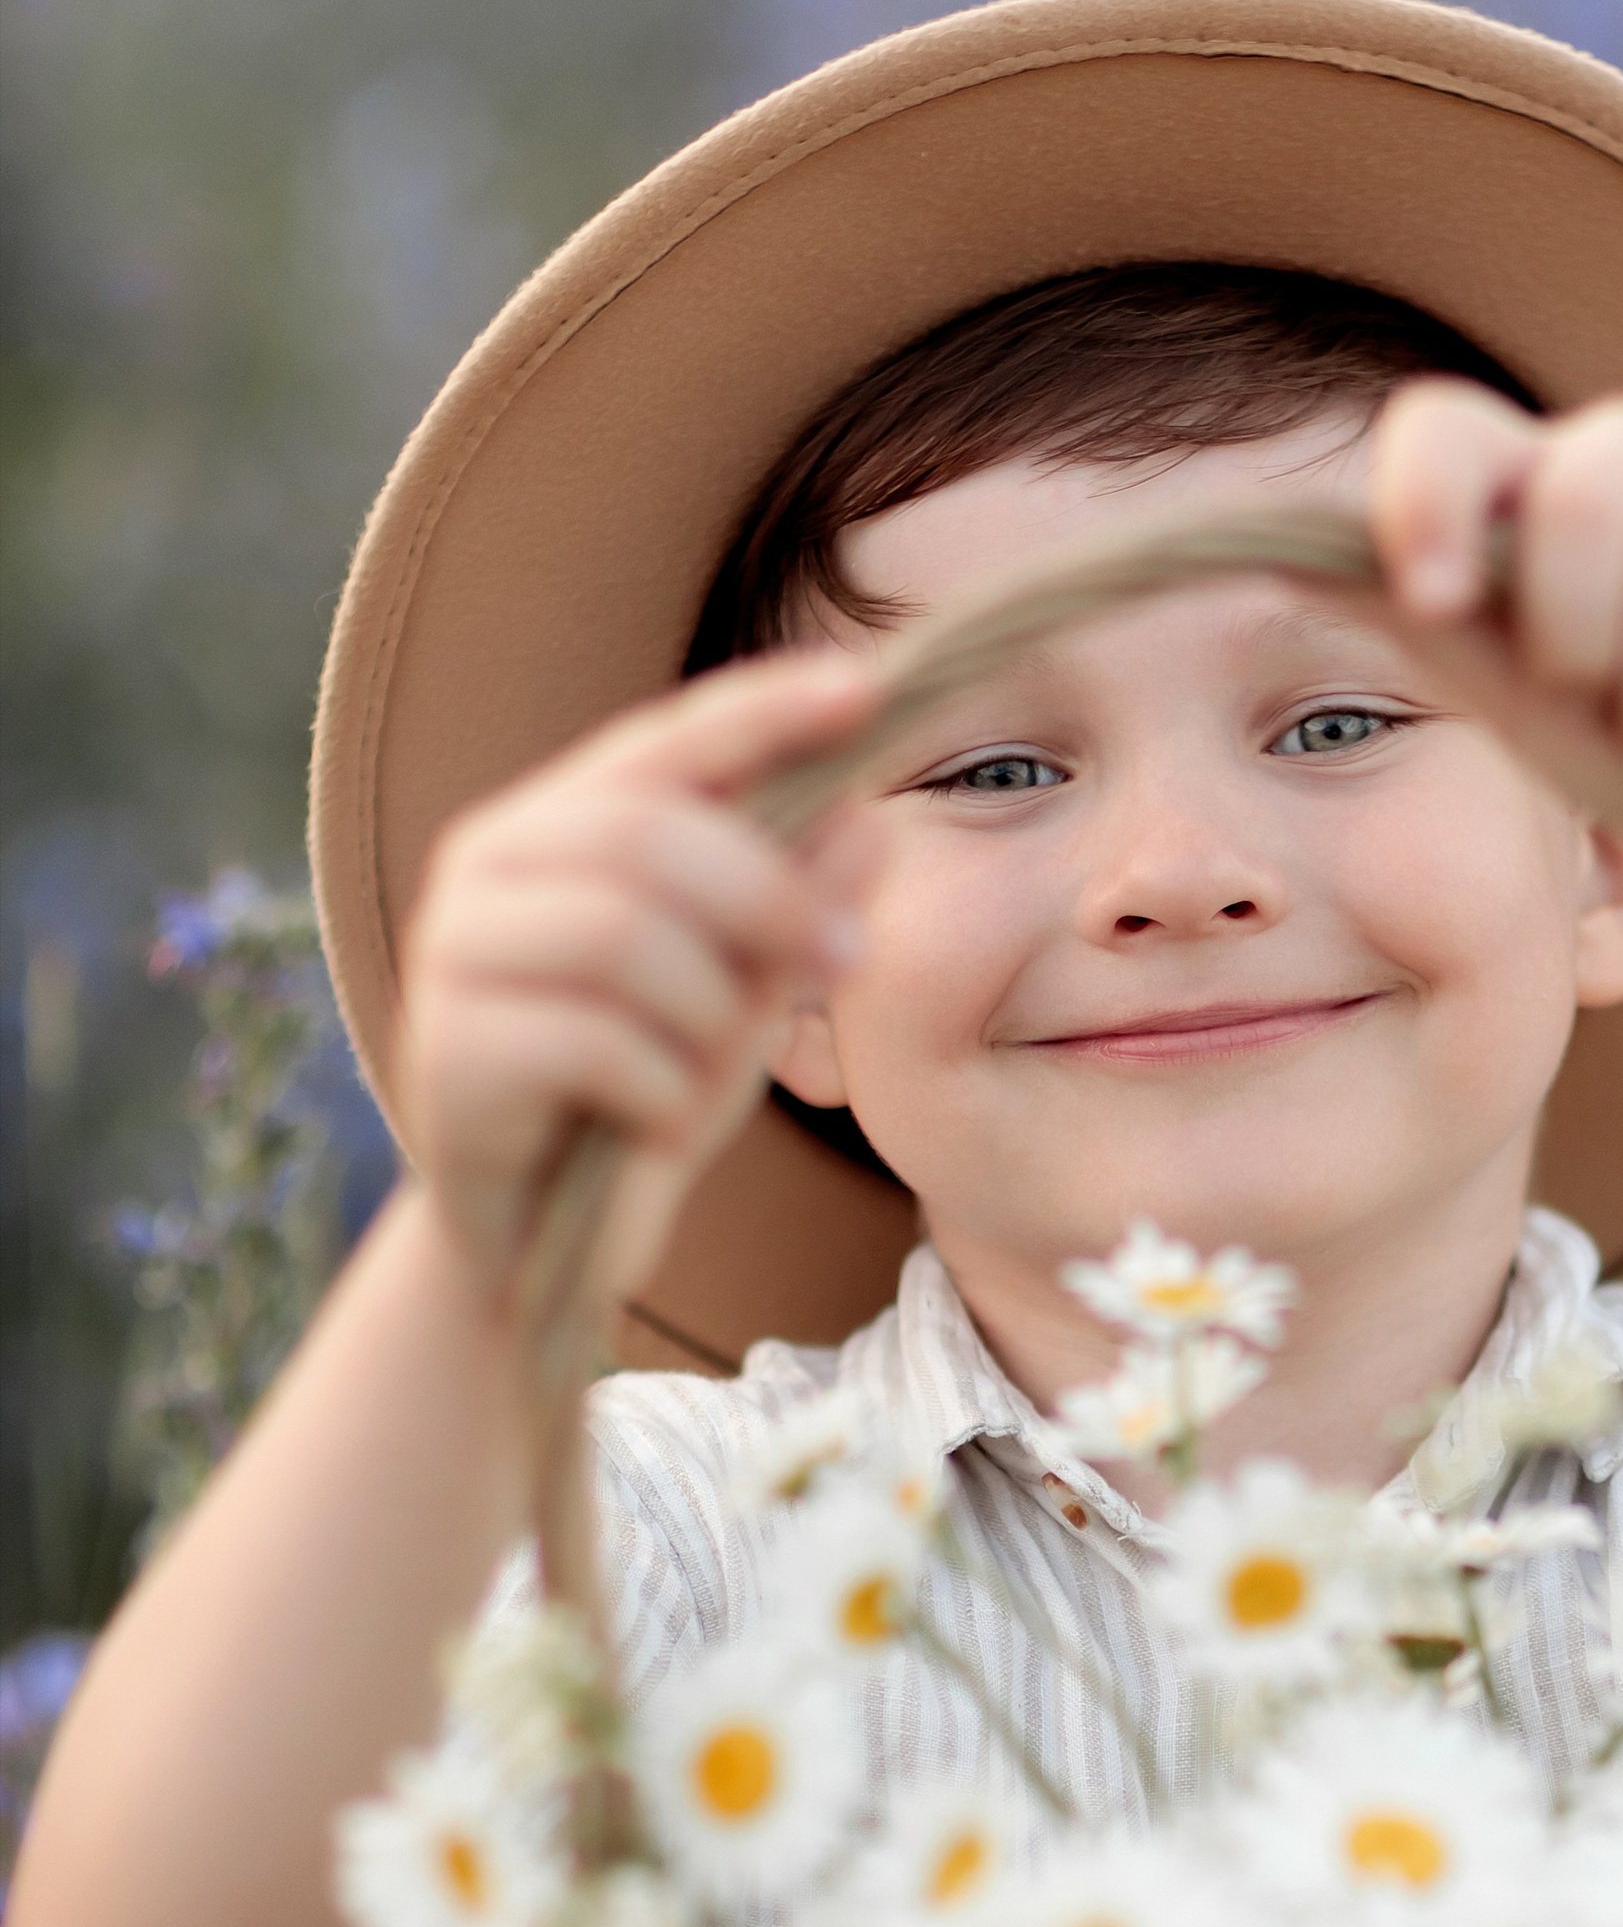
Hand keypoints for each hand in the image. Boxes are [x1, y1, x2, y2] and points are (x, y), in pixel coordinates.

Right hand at [396, 652, 880, 1305]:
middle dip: (771, 894)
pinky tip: (657, 1124)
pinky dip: (663, 1092)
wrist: (541, 1241)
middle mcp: (487, 864)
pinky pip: (595, 1044)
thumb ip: (796, 913)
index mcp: (558, 824)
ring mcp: (454, 955)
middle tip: (850, 958)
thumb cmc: (645, 1090)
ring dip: (709, 1014)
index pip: (666, 741)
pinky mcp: (448, 1052)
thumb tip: (870, 820)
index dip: (763, 708)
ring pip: (622, 935)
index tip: (866, 686)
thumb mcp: (747, 996)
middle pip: (646, 834)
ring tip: (711, 1077)